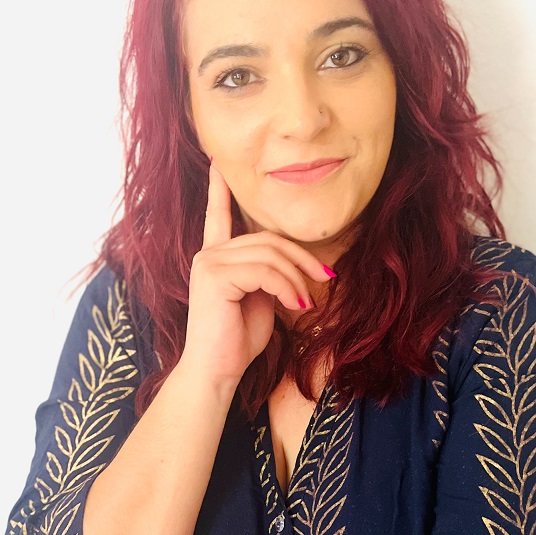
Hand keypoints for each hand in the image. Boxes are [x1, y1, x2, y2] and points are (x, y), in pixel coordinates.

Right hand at [179, 163, 333, 386]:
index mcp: (216, 258)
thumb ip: (268, 275)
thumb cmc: (237, 341)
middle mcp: (209, 254)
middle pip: (267, 239)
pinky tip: (296, 305)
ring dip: (297, 278)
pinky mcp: (215, 276)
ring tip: (306, 302)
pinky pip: (265, 271)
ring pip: (269, 254)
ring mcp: (209, 263)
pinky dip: (287, 287)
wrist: (217, 371)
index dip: (220, 189)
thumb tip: (291, 265)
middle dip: (302, 257)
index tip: (219, 163)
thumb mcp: (260, 300)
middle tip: (326, 277)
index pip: (218, 215)